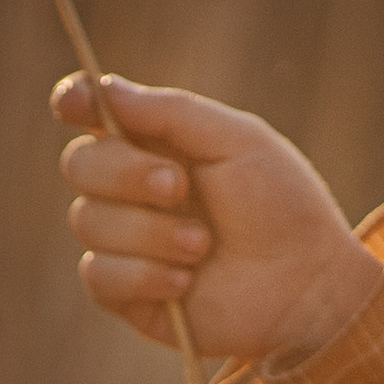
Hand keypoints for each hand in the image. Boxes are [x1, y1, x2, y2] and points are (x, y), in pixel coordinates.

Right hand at [53, 74, 383, 364]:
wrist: (308, 285)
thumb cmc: (282, 206)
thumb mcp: (238, 141)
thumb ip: (170, 111)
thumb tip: (102, 88)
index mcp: (156, 143)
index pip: (92, 115)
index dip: (75, 103)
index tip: (75, 104)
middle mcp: (133, 190)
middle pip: (79, 164)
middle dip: (125, 172)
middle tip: (179, 186)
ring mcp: (126, 243)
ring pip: (88, 221)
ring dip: (150, 232)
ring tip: (203, 245)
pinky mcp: (128, 294)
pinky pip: (98, 275)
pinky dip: (144, 275)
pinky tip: (186, 282)